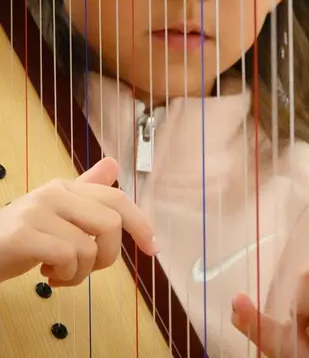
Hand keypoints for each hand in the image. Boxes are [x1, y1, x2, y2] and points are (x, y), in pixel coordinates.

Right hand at [0, 157, 156, 285]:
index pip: (117, 199)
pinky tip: (47, 275)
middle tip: (89, 268)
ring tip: (61, 273)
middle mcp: (55, 192)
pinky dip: (65, 277)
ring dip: (81, 274)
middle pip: (111, 223)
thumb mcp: (56, 212)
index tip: (154, 248)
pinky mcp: (25, 234)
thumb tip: (114, 164)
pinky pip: (68, 258)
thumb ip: (85, 190)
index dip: (141, 223)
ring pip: (89, 247)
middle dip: (108, 256)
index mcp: (67, 186)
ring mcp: (39, 211)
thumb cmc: (21, 235)